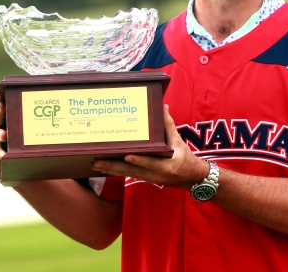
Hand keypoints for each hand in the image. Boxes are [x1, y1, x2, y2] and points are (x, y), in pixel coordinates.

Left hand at [92, 105, 208, 188]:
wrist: (192, 178)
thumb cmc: (186, 159)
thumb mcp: (178, 142)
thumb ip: (168, 125)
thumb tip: (162, 107)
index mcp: (166, 165)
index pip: (150, 162)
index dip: (138, 160)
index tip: (126, 156)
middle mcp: (155, 174)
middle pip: (132, 170)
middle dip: (113, 166)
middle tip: (97, 161)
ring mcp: (149, 178)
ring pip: (127, 174)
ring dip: (111, 169)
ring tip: (96, 165)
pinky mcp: (146, 179)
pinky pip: (129, 175)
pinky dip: (117, 171)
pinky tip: (105, 168)